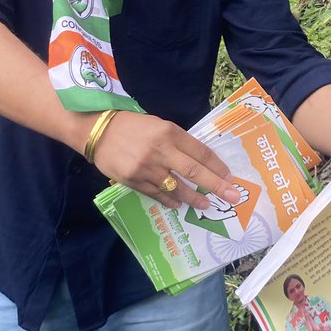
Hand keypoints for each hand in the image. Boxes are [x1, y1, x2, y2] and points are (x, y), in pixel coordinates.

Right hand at [92, 112, 239, 209]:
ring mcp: (147, 168)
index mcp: (169, 132)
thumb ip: (176, 141)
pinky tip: (179, 205)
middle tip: (233, 197)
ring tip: (206, 205)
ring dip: (195, 198)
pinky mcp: (134, 180)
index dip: (217, 166)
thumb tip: (197, 161)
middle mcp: (161, 150)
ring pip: (178, 187)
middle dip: (217, 186)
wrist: (97, 131)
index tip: (229, 176)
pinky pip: (158, 194)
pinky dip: (170, 200)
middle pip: (195, 171)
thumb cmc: (131, 126)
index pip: (200, 152)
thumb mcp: (158, 125)